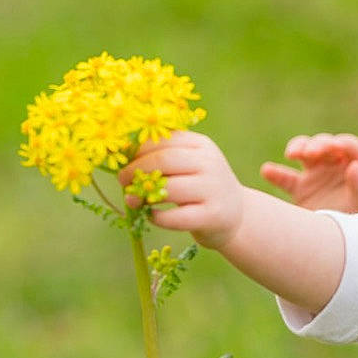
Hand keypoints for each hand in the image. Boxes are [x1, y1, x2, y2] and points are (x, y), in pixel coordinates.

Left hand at [118, 131, 244, 249]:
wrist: (236, 214)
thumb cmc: (200, 186)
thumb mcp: (189, 164)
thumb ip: (163, 157)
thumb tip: (122, 155)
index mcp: (202, 145)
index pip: (164, 140)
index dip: (138, 150)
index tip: (123, 161)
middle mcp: (210, 163)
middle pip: (165, 161)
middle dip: (137, 170)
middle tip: (122, 180)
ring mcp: (214, 189)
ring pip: (170, 189)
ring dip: (143, 195)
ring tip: (132, 200)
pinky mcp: (213, 216)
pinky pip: (176, 217)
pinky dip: (157, 217)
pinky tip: (151, 216)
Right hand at [260, 133, 357, 213]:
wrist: (345, 247)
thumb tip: (354, 165)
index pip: (351, 147)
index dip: (343, 144)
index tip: (335, 147)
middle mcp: (337, 166)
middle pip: (325, 145)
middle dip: (317, 145)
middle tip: (311, 153)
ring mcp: (317, 175)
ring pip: (305, 153)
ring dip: (298, 148)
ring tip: (291, 154)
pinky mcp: (301, 189)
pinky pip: (286, 178)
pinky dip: (276, 173)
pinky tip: (267, 170)